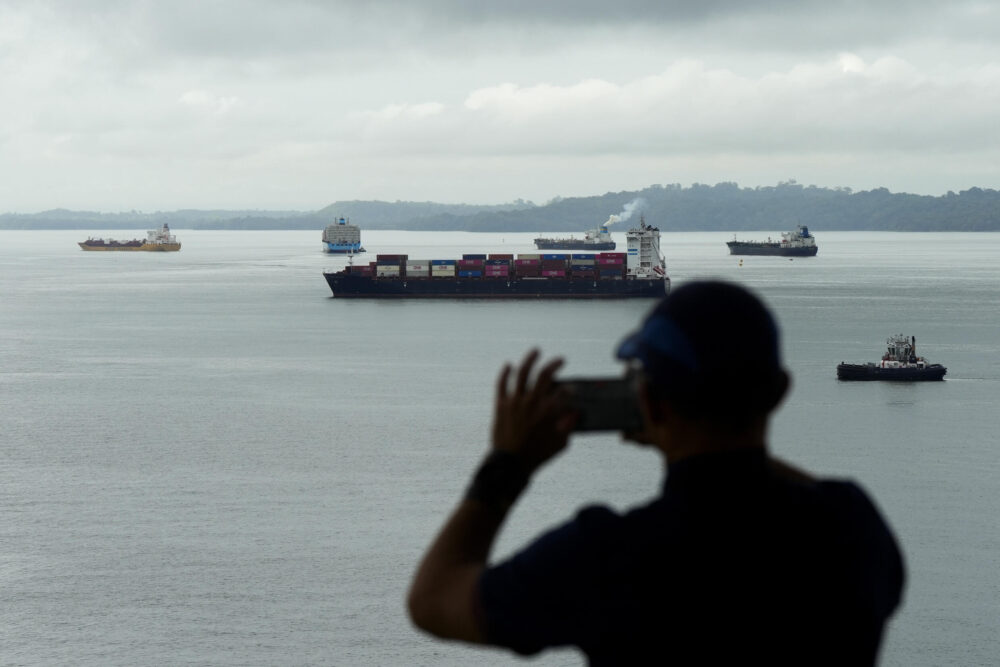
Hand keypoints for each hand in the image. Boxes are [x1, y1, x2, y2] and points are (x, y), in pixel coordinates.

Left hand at [491, 349, 576, 471]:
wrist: (510, 464)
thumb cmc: (537, 455)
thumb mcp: (561, 443)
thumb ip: (570, 425)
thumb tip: (575, 412)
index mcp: (549, 411)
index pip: (564, 391)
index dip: (571, 389)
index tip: (572, 390)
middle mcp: (532, 401)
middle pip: (545, 374)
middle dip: (555, 364)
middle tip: (561, 360)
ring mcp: (515, 401)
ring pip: (522, 372)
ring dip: (530, 359)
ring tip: (536, 351)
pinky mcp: (501, 405)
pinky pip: (501, 384)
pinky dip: (504, 373)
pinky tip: (508, 365)